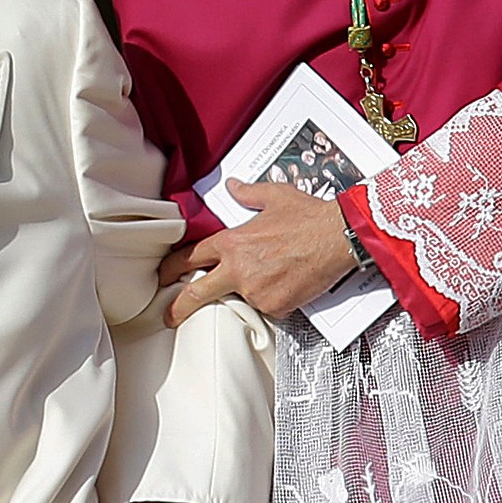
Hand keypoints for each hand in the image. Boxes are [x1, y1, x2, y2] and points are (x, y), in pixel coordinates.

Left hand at [163, 178, 357, 327]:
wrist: (338, 237)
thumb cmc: (308, 216)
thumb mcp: (274, 196)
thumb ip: (247, 193)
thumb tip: (233, 186)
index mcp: (233, 243)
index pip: (192, 257)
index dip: (173, 267)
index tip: (164, 277)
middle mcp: (239, 269)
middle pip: (198, 292)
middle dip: (178, 307)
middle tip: (168, 316)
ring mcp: (256, 290)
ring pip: (244, 297)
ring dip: (252, 291)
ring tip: (276, 273)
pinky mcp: (275, 306)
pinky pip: (269, 307)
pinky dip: (275, 298)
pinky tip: (289, 282)